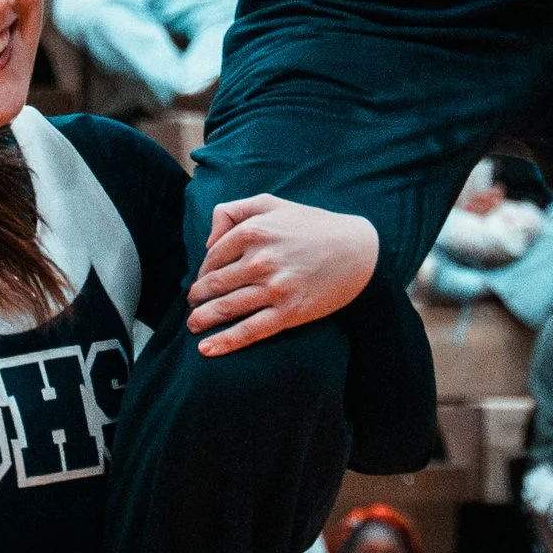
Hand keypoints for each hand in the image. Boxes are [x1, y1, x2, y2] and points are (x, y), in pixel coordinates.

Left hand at [189, 195, 377, 356]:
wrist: (360, 251)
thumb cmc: (313, 226)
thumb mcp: (272, 203)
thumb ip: (233, 211)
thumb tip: (208, 241)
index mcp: (254, 231)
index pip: (213, 257)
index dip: (203, 271)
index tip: (203, 280)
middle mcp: (260, 260)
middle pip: (213, 285)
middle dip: (197, 297)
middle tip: (192, 304)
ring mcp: (274, 288)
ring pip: (225, 308)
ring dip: (201, 319)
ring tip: (193, 325)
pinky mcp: (288, 312)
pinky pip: (249, 330)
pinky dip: (224, 342)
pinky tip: (206, 349)